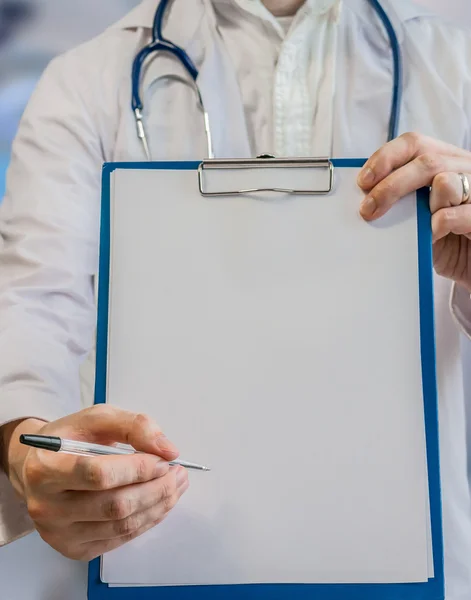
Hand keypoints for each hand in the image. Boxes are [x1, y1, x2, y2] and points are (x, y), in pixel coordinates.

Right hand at [1, 405, 188, 559]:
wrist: (41, 469)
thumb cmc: (72, 440)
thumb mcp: (98, 418)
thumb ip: (134, 426)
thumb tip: (167, 450)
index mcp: (46, 468)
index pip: (98, 474)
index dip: (137, 469)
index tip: (164, 460)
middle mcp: (47, 506)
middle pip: (114, 505)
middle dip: (156, 489)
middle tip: (179, 473)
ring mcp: (59, 533)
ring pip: (121, 526)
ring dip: (158, 506)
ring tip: (176, 485)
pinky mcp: (73, 549)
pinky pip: (120, 539)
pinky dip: (147, 520)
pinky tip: (159, 503)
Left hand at [357, 132, 470, 292]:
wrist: (470, 262)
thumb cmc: (444, 239)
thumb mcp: (418, 215)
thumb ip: (401, 200)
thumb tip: (365, 197)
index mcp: (446, 161)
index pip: (414, 144)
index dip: (386, 158)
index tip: (363, 181)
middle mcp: (464, 168)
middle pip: (425, 161)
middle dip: (390, 185)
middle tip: (368, 209)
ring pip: (444, 182)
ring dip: (421, 206)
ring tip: (415, 225)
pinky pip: (451, 215)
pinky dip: (435, 226)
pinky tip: (432, 236)